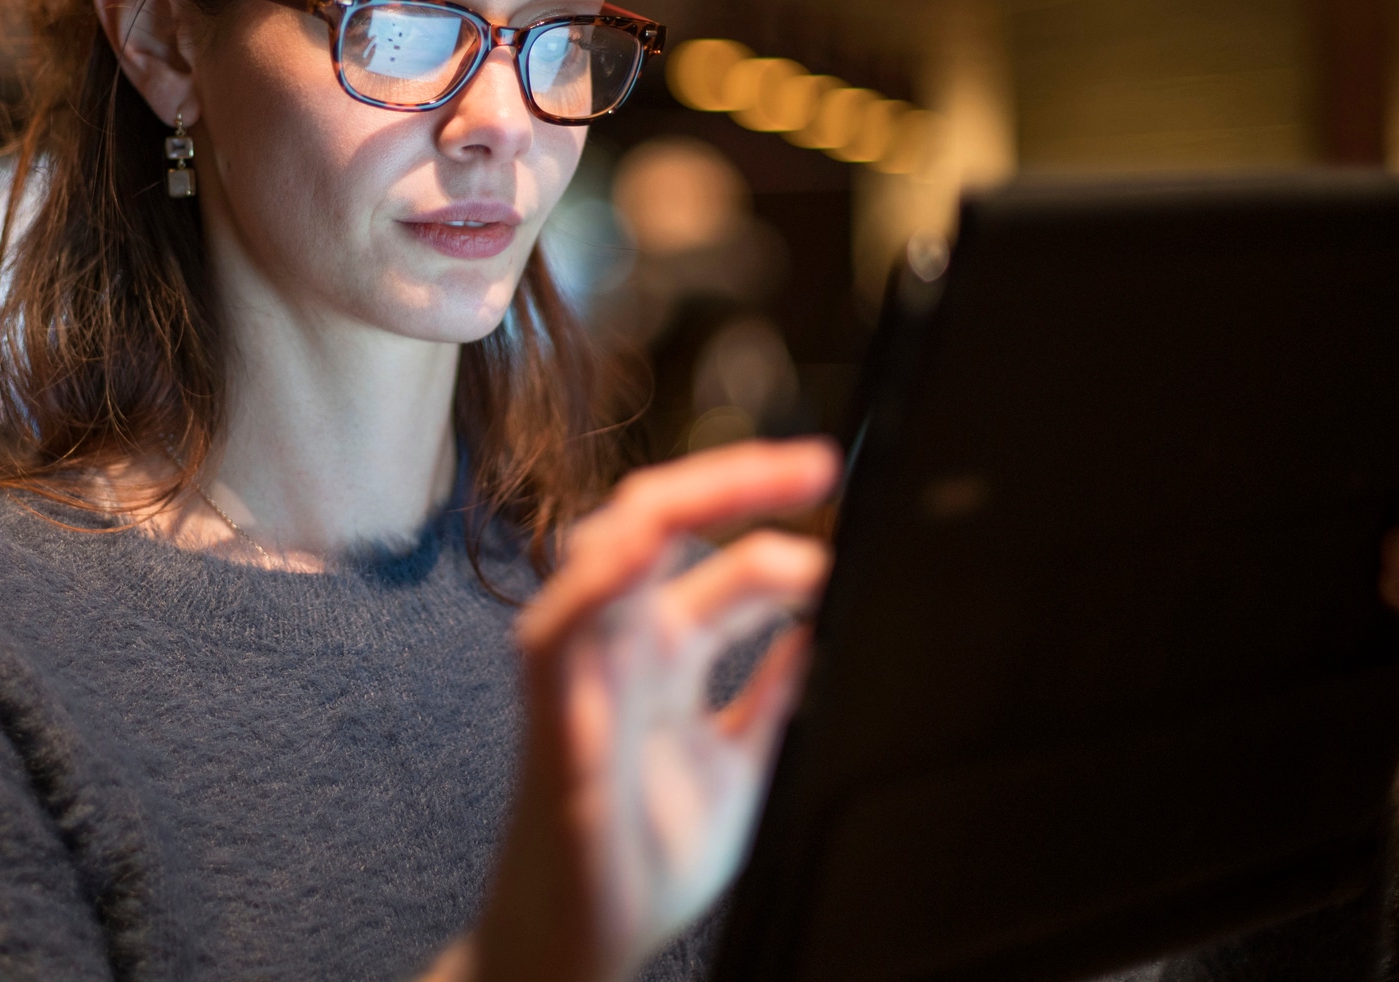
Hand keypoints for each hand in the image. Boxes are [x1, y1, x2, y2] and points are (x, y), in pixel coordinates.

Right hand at [466, 438, 837, 981]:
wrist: (586, 944)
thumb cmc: (640, 859)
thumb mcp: (743, 763)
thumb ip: (776, 694)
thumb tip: (827, 629)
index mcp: (666, 651)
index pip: (719, 554)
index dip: (778, 523)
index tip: (844, 503)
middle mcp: (622, 644)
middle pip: (662, 522)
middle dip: (736, 481)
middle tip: (816, 465)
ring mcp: (585, 672)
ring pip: (605, 549)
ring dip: (679, 504)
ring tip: (756, 480)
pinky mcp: (554, 717)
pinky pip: (557, 632)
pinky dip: (593, 584)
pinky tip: (642, 550)